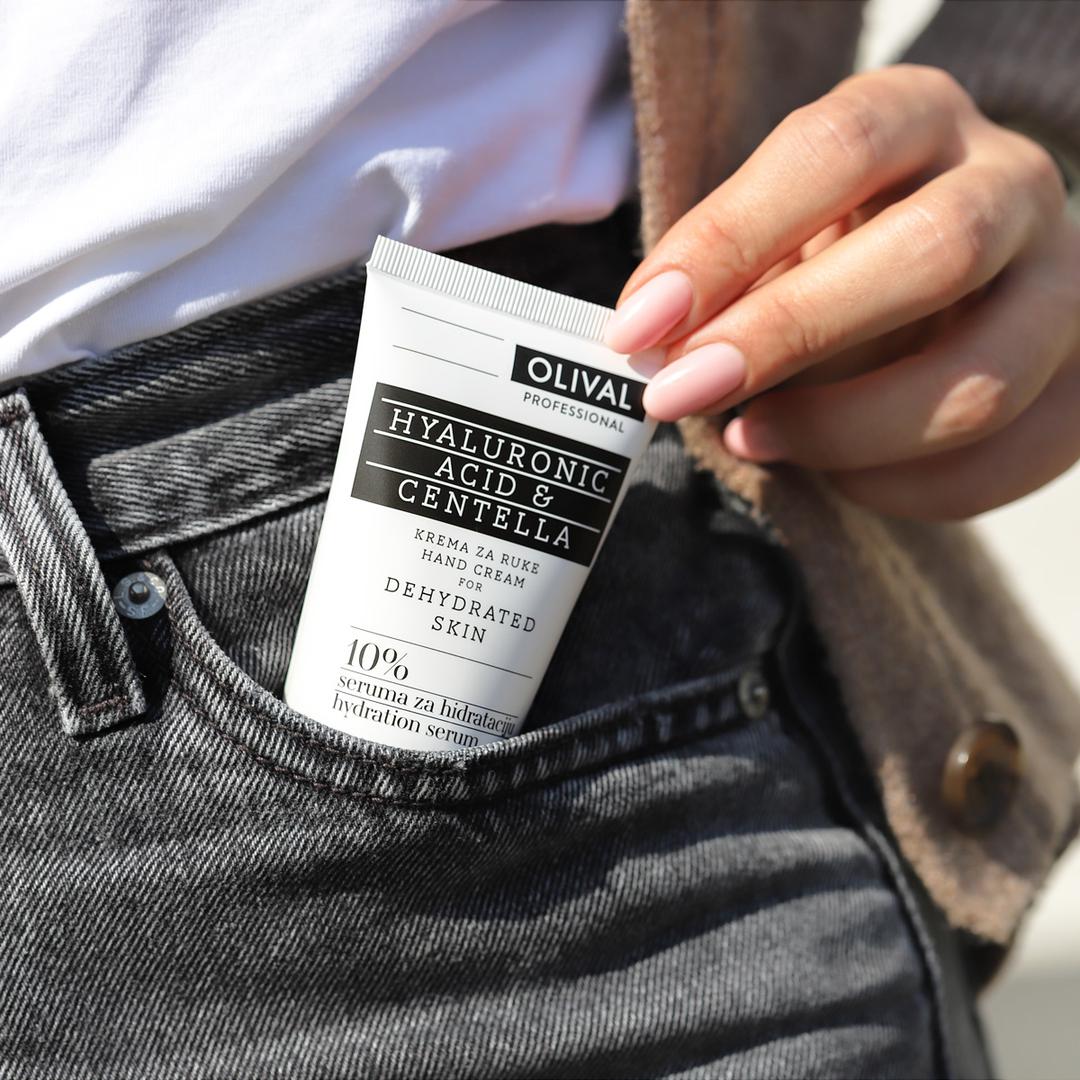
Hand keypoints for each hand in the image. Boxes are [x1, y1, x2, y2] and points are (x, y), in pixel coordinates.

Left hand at [604, 65, 1079, 519]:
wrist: (956, 272)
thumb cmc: (838, 245)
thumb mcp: (781, 228)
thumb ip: (727, 269)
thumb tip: (652, 342)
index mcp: (921, 118)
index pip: (835, 150)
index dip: (728, 241)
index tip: (638, 327)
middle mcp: (1011, 186)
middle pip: (934, 253)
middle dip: (787, 334)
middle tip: (680, 393)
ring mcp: (1061, 289)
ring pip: (981, 379)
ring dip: (845, 432)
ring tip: (753, 438)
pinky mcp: (1077, 386)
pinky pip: (1002, 460)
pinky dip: (898, 488)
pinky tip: (834, 477)